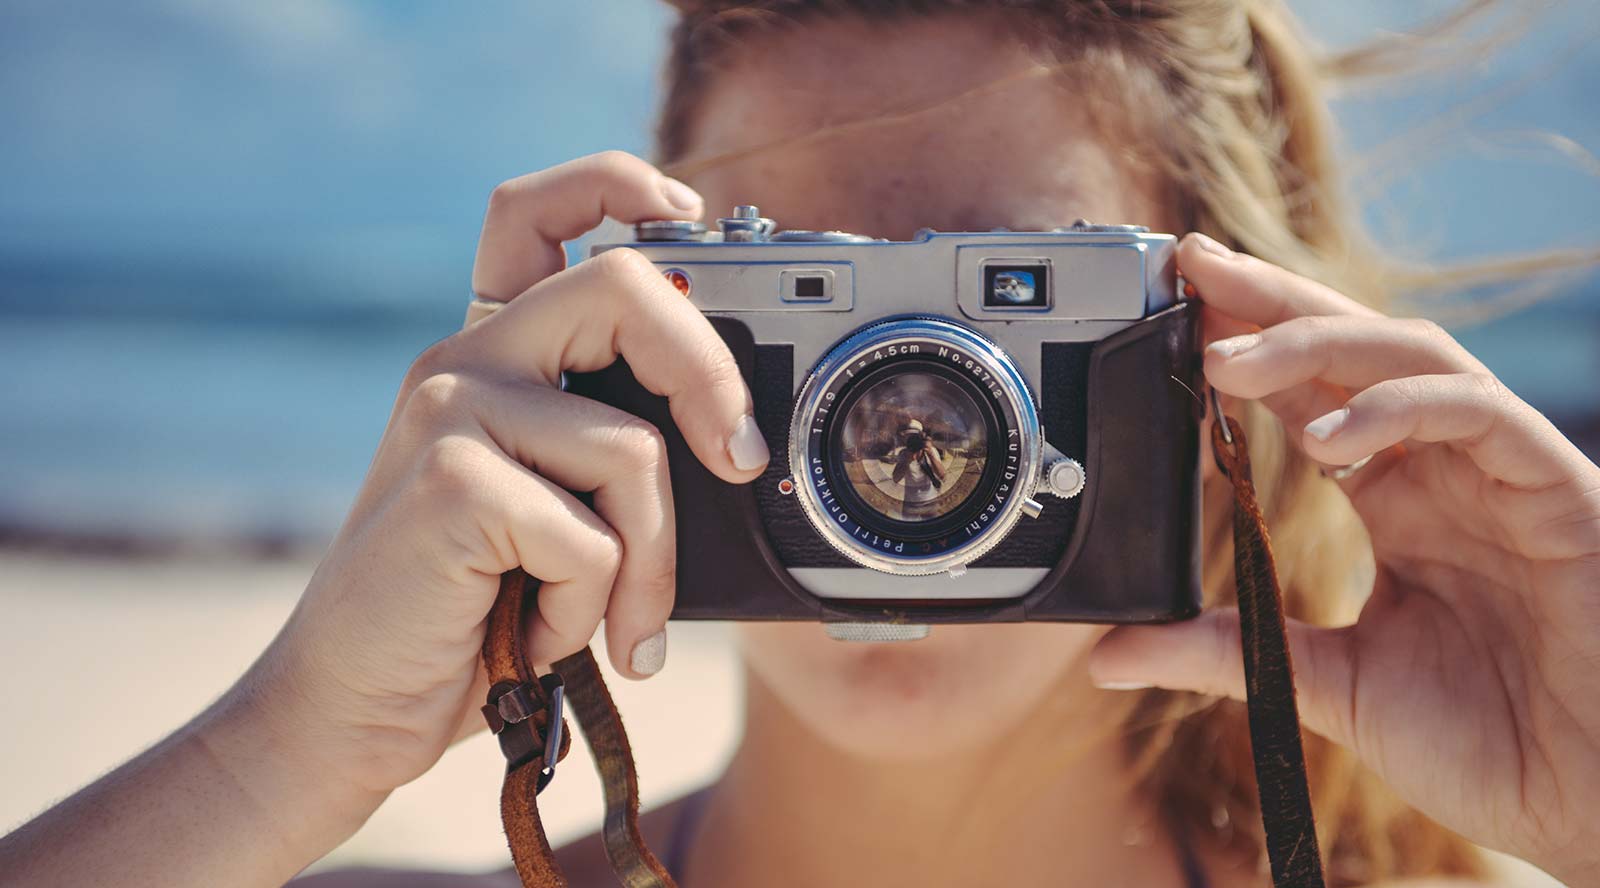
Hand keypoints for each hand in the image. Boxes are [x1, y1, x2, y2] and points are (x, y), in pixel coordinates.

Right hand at [236, 152, 768, 805]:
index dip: (613, 184)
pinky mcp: (451, 483)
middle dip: (710, 373)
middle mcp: (462, 363)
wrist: (352, 708)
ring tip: (606, 620)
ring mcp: (449, 414)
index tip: (684, 213)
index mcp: (487, 358)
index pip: (531, 214)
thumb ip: (607, 454)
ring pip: (632, 450)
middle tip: (741, 461)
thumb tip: (737, 443)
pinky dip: (590, 611)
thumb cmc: (469, 614)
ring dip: (648, 564)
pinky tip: (535, 634)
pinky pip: (592, 538)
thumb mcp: (549, 514)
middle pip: (621, 286)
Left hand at [1090, 234, 1599, 884]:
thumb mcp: (1327, 688)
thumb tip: (1110, 655)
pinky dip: (1398, 410)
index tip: (1170, 308)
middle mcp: (1443, 469)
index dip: (1247, 344)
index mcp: (1396, 500)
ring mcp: (1499, 470)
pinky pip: (1477, 412)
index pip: (1311, 393)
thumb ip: (1227, 654)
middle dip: (1270, 301)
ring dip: (1315, 342)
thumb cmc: (1489, 742)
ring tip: (1227, 356)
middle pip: (1351, 349)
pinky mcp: (1554, 487)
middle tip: (1188, 264)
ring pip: (1411, 355)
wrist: (1591, 797)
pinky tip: (1325, 438)